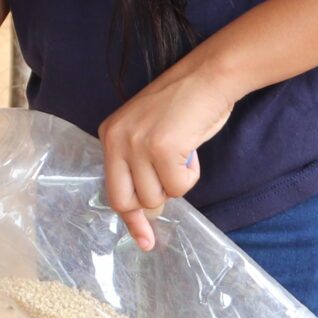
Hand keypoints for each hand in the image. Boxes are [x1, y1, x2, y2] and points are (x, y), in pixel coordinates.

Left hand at [98, 54, 243, 251]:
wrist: (208, 76)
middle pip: (127, 200)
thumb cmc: (185, 106)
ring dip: (176, 183)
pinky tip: (192, 150)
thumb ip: (140, 165)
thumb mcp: (149, 133)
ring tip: (184, 154)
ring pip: (156, 197)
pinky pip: (178, 187)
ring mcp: (137, 144)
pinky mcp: (161, 148)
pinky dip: (191, 175)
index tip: (144, 241)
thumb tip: (147, 207)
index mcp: (109, 135)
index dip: (131, 218)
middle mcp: (116, 140)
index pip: (112, 190)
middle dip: (151, 205)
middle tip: (172, 187)